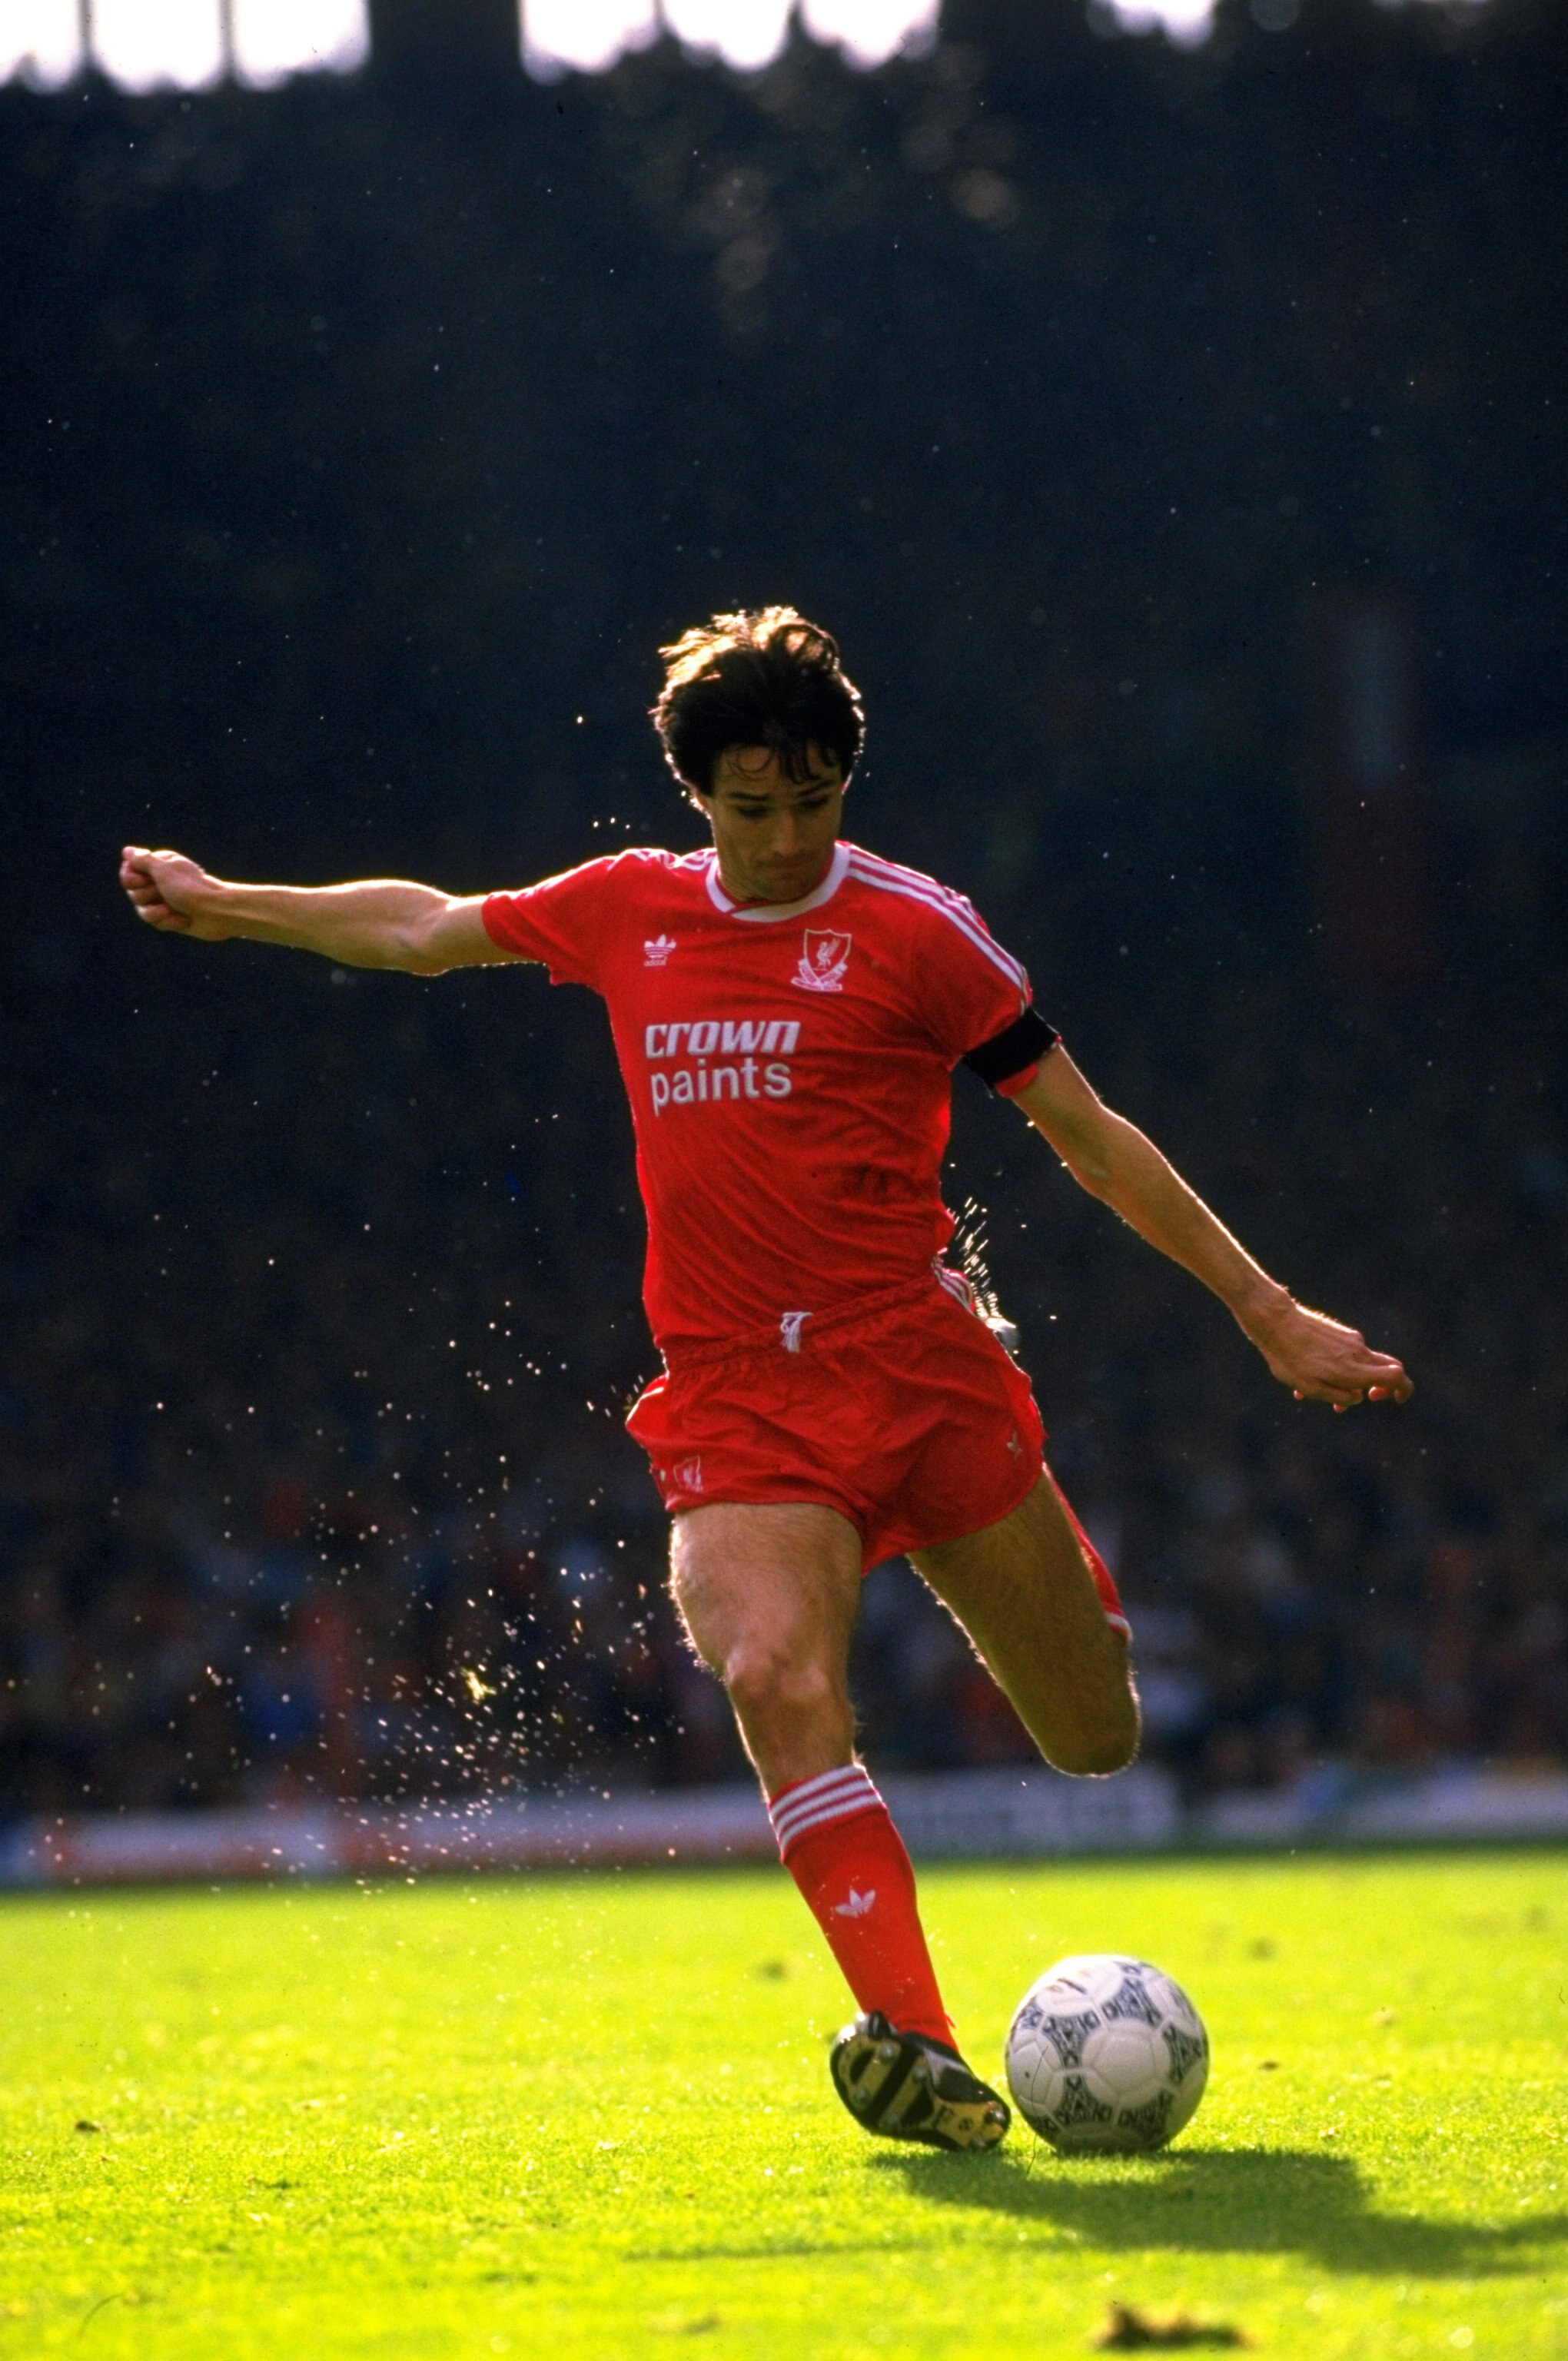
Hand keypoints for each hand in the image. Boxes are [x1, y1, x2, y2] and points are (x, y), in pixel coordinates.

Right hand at [119, 846, 230, 940]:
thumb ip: (143, 860)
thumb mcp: (163, 870)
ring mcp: (166, 900)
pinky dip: (169, 922)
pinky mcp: (171, 917)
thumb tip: (127, 851)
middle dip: (146, 896)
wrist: (217, 912)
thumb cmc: (190, 888)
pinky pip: (156, 922)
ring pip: (142, 911)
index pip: (128, 872)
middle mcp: (160, 882)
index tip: (145, 879)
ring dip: (156, 912)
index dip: (131, 878)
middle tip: (163, 893)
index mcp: (159, 866)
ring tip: (171, 909)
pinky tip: (184, 920)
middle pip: (133, 893)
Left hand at [1245, 1293, 1412, 1411]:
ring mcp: (1351, 1340)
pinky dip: (1338, 1368)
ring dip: (1350, 1380)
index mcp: (1354, 1369)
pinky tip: (1305, 1377)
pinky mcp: (1341, 1333)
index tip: (1394, 1400)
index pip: (1397, 1376)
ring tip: (1311, 1391)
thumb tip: (1358, 1397)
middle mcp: (1359, 1352)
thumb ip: (1340, 1396)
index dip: (1403, 1390)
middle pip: (1389, 1367)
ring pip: (1363, 1364)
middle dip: (1384, 1386)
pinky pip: (1348, 1354)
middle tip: (1365, 1396)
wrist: (1276, 1322)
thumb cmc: (1290, 1359)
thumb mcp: (1312, 1388)